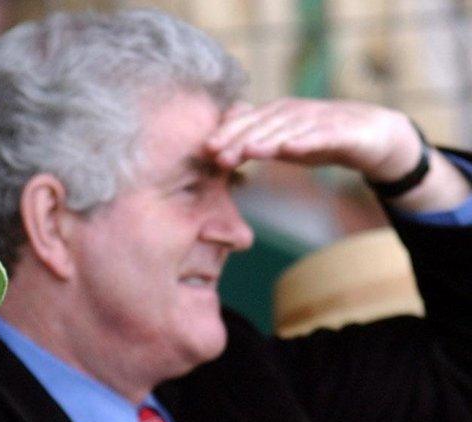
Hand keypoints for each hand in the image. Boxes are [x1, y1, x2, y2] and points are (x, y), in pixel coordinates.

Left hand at [204, 98, 422, 182]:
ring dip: (267, 139)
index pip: (247, 123)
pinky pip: (322, 136)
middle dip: (238, 139)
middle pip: (262, 126)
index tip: (205, 150)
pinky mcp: (342, 131)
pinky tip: (291, 149)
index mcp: (277, 114)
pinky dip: (306, 141)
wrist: (371, 135)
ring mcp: (318, 120)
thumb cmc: (319, 138)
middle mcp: (295, 112)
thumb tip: (221, 143)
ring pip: (288, 130)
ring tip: (248, 151)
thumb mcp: (283, 141)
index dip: (226, 134)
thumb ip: (255, 140)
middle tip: (217, 155)